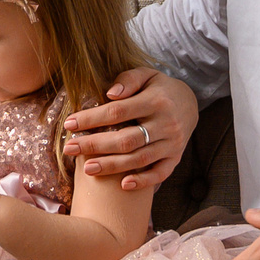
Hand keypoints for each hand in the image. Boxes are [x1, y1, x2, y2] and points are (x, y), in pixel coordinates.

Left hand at [62, 68, 197, 190]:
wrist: (190, 103)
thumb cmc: (159, 88)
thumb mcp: (146, 74)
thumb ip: (128, 80)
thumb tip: (110, 93)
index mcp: (156, 101)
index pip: (118, 112)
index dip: (92, 119)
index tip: (69, 124)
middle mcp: (166, 125)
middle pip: (126, 140)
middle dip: (95, 145)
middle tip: (69, 148)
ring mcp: (172, 144)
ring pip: (140, 159)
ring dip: (112, 166)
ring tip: (87, 169)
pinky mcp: (175, 158)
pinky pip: (160, 174)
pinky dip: (143, 182)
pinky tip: (122, 185)